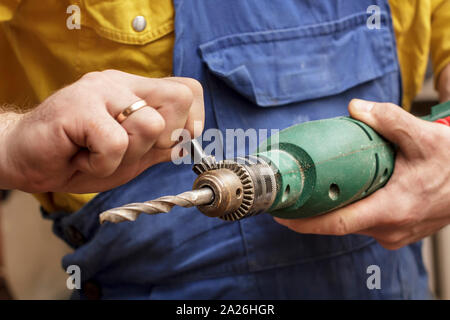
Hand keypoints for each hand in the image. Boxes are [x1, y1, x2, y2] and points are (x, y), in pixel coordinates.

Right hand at [0, 70, 203, 192]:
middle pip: (179, 99)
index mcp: (137, 92)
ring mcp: (100, 90)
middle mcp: (122, 83)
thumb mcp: (132, 156)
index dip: (191, 122)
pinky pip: (116, 143)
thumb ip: (161, 146)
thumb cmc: (79, 157)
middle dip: (163, 139)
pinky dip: (103, 164)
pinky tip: (83, 158)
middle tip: (129, 149)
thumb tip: (192, 138)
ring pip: (151, 125)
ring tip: (99, 154)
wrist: (25, 160)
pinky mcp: (79, 105)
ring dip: (129, 155)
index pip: (188, 90)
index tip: (170, 145)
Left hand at [275, 99, 449, 249]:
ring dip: (331, 208)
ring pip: (351, 223)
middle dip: (312, 211)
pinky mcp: (396, 232)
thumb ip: (388, 120)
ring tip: (311, 189)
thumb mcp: (423, 136)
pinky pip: (364, 223)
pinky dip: (349, 208)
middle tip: (290, 193)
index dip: (305, 222)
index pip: (338, 223)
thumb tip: (355, 108)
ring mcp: (394, 234)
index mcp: (392, 208)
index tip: (282, 215)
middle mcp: (390, 228)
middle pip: (339, 223)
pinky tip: (340, 191)